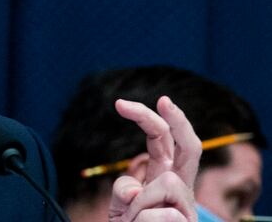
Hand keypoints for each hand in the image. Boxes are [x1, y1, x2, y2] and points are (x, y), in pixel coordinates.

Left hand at [108, 96, 201, 221]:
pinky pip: (156, 213)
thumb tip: (135, 188)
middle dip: (180, 121)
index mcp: (161, 176)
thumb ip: (124, 191)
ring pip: (165, 183)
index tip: (120, 104)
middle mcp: (178, 187)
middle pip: (190, 147)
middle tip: (164, 100)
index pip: (161, 141)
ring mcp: (186, 206)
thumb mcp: (120, 208)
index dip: (146, 119)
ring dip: (138, 204)